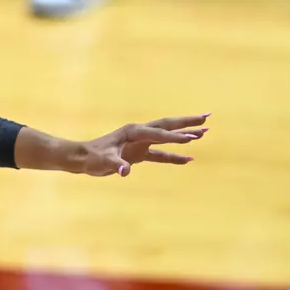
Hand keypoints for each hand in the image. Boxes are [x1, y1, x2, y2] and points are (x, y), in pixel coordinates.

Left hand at [57, 115, 210, 176]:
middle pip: (167, 126)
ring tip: (204, 133)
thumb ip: (116, 165)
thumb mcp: (104, 162)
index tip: (192, 139)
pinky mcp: (139, 153)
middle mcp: (139, 133)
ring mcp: (141, 143)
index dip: (175, 137)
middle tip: (207, 118)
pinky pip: (161, 154)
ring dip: (185, 135)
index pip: (158, 134)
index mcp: (133, 131)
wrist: (83, 158)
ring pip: (167, 137)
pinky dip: (174, 156)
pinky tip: (188, 159)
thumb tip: (125, 171)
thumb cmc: (92, 158)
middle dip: (187, 122)